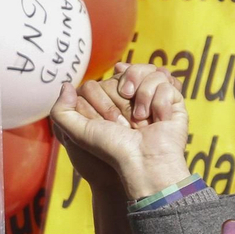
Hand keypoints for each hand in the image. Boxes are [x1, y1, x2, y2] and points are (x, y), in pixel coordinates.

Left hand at [48, 63, 190, 200]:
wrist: (144, 163)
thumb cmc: (112, 150)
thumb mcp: (76, 134)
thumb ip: (61, 111)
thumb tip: (67, 85)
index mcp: (112, 106)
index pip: (105, 79)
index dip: (103, 98)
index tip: (107, 122)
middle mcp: (133, 102)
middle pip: (127, 70)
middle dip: (124, 91)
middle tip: (126, 118)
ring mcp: (154, 100)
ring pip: (149, 71)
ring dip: (144, 96)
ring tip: (144, 119)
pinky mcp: (174, 101)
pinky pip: (166, 83)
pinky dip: (161, 102)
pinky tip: (160, 119)